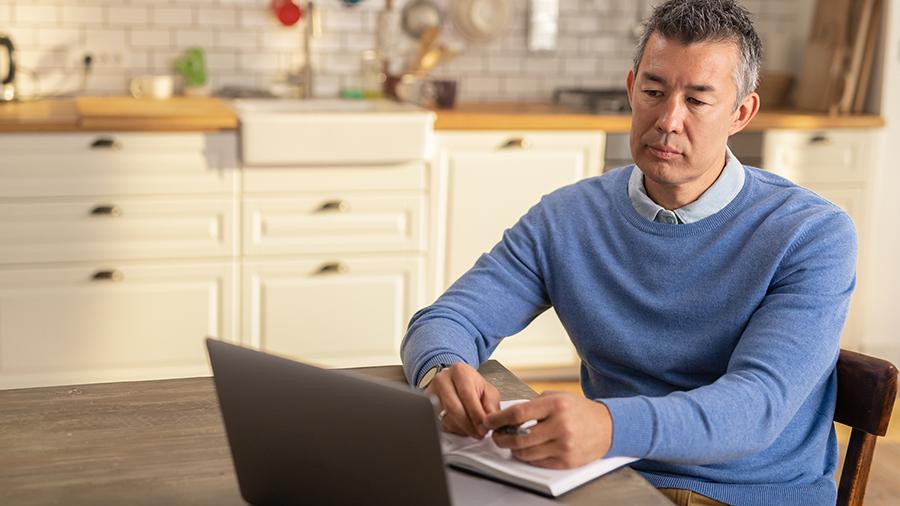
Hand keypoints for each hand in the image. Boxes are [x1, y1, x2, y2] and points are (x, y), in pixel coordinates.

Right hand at [426, 363, 500, 438]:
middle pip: (454, 408)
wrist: (456, 381)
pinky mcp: (426, 406)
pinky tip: (462, 426)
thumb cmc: (472, 386)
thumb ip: (491, 406)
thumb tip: (489, 423)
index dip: (476, 414)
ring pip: (446, 418)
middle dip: (469, 425)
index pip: (467, 395)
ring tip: (472, 429)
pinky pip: (440, 424)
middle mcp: (442, 380)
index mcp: (459, 371)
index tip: (484, 427)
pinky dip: (453, 429)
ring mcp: (432, 392)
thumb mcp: (488, 391)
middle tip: (479, 433)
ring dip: (462, 429)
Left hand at [485, 391, 611, 468]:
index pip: (518, 413)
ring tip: (509, 442)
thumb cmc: (578, 410)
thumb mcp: (557, 396)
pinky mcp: (567, 461)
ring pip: (526, 453)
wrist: (607, 426)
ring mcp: (564, 445)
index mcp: (556, 405)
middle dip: (501, 437)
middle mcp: (560, 425)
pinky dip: (527, 457)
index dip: (498, 419)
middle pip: (519, 437)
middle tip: (496, 435)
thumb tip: (506, 415)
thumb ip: (533, 404)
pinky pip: (538, 462)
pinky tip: (525, 450)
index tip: (488, 421)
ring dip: (512, 449)